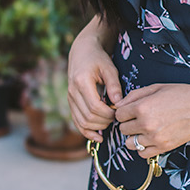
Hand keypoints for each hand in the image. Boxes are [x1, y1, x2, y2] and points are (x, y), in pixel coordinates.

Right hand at [66, 28, 122, 142]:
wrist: (82, 52)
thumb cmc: (98, 59)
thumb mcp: (109, 68)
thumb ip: (114, 86)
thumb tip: (119, 104)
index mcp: (82, 82)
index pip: (94, 107)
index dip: (108, 114)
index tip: (118, 113)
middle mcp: (72, 92)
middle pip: (88, 117)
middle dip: (104, 122)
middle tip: (116, 118)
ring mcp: (70, 98)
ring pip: (82, 122)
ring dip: (97, 127)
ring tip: (109, 123)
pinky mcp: (71, 103)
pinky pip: (77, 121)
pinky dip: (86, 131)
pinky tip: (97, 137)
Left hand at [114, 82, 189, 156]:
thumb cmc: (181, 94)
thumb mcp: (155, 88)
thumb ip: (134, 96)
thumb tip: (118, 105)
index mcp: (142, 107)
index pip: (119, 115)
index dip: (124, 112)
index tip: (131, 111)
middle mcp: (146, 124)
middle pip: (123, 129)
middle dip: (129, 124)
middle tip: (139, 119)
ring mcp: (155, 138)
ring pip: (130, 144)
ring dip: (134, 137)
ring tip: (144, 130)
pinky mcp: (164, 147)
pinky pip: (143, 154)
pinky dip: (143, 148)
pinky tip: (150, 139)